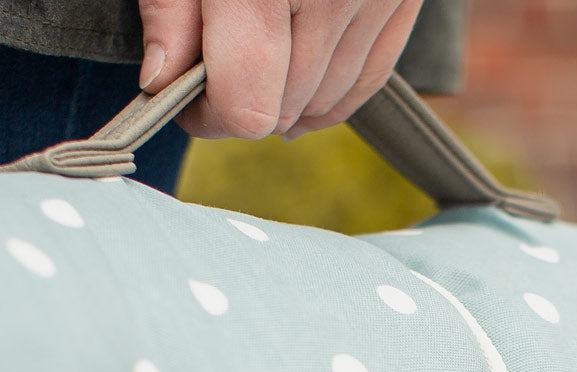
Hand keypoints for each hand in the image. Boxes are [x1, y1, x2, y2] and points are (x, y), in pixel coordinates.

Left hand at [137, 0, 426, 139]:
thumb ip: (170, 5)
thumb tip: (163, 84)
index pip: (247, 106)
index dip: (210, 116)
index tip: (186, 97)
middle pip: (286, 109)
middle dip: (245, 100)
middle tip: (214, 68)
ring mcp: (374, 0)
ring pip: (327, 102)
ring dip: (287, 98)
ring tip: (256, 61)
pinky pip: (369, 80)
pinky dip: (331, 91)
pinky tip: (302, 76)